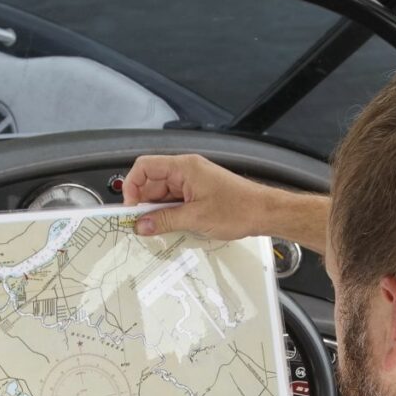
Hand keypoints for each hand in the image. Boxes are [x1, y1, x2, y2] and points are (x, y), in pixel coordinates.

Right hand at [122, 154, 277, 240]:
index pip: (145, 166)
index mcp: (184, 167)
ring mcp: (193, 182)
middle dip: (144, 203)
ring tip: (159, 229)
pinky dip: (170, 213)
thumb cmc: (239, 209)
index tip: (130, 208)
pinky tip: (172, 227)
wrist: (265, 212)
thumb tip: (141, 224)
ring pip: (163, 194)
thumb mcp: (196, 218)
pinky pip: (176, 200)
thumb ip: (164, 220)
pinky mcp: (199, 193)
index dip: (132, 186)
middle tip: (142, 225)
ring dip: (158, 211)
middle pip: (152, 182)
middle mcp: (187, 170)